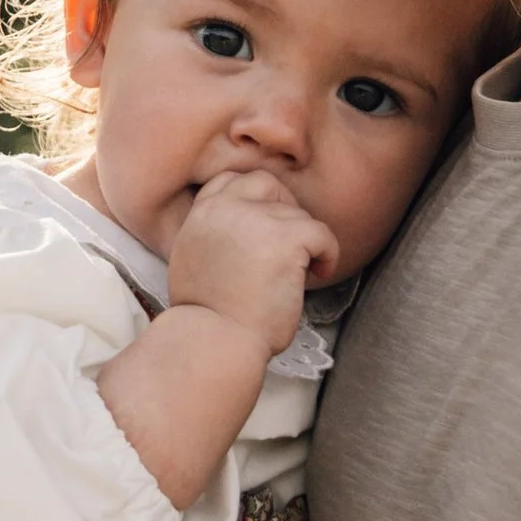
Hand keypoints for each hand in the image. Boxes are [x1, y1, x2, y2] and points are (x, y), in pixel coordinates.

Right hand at [166, 170, 338, 355]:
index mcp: (201, 214)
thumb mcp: (192, 259)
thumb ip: (212, 235)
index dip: (254, 199)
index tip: (266, 225)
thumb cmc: (207, 316)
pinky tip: (319, 274)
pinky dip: (328, 253)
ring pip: (297, 214)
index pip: (230, 181)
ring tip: (301, 273)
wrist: (216, 339)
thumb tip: (240, 236)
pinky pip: (321, 232)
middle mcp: (225, 208)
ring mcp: (256, 220)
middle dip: (284, 208)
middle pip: (266, 184)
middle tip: (291, 243)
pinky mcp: (286, 239)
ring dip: (305, 242)